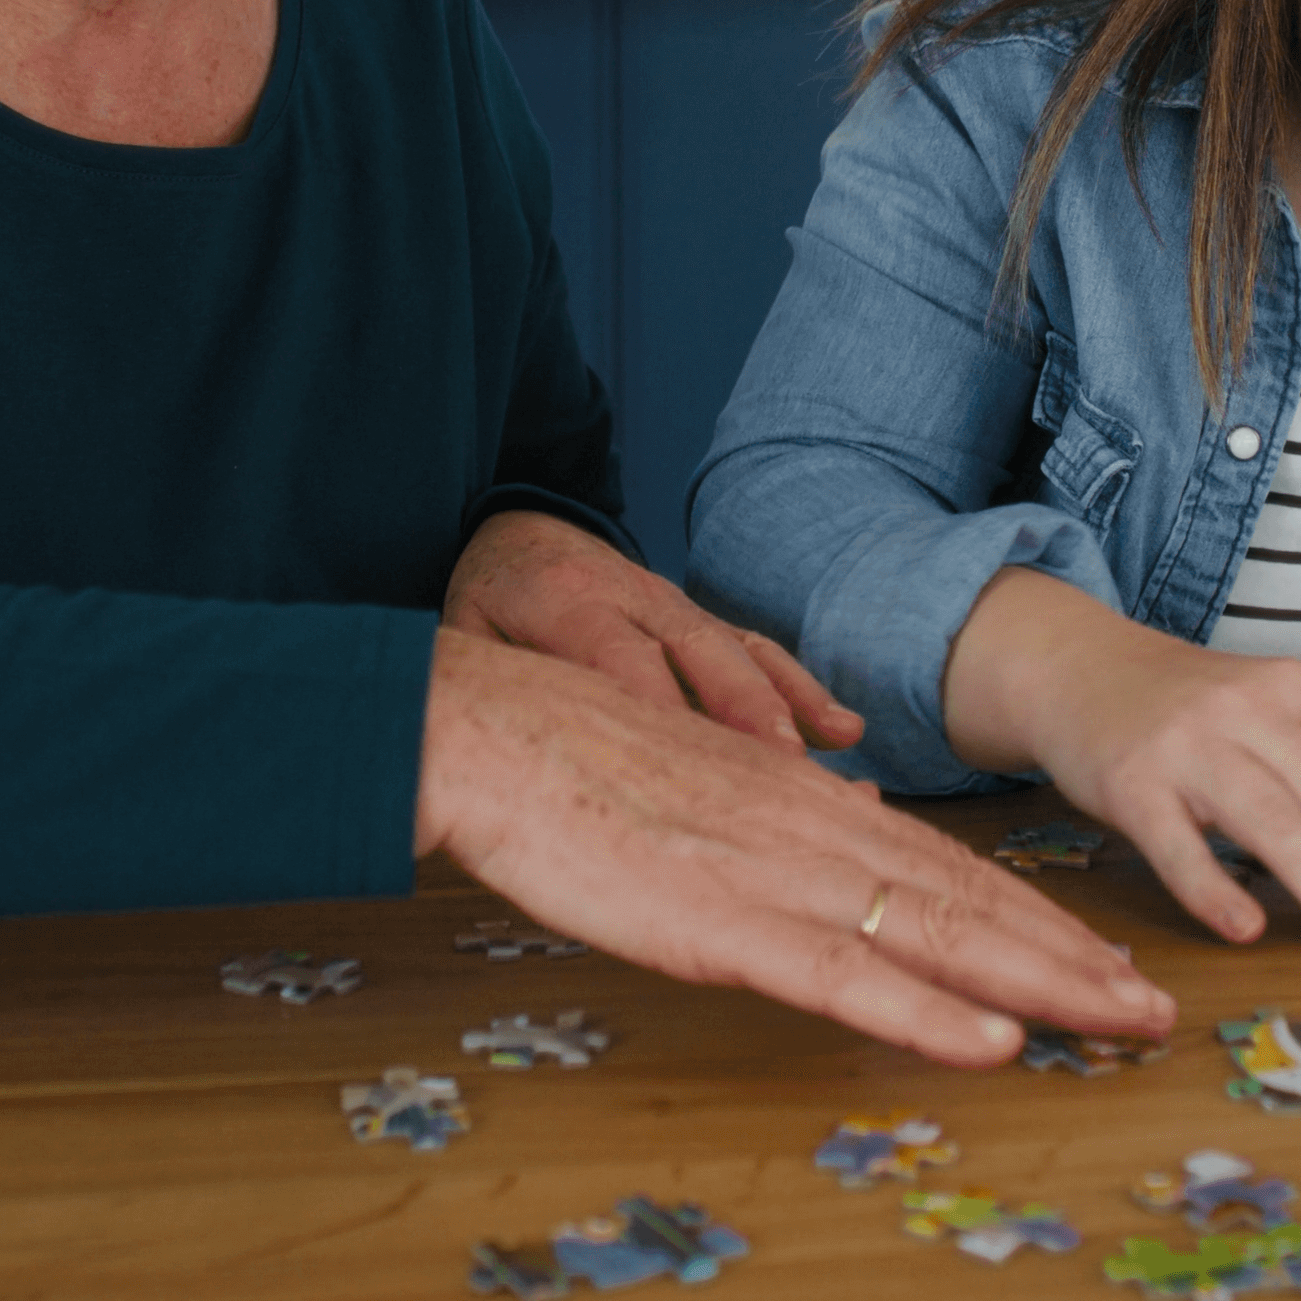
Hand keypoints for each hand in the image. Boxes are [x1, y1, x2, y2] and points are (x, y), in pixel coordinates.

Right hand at [416, 629, 1173, 1065]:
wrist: (492, 732)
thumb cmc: (583, 762)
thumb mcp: (715, 781)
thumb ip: (793, 815)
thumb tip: (860, 834)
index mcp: (812, 802)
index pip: (951, 871)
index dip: (1037, 921)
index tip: (1108, 959)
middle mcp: (818, 833)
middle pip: (972, 904)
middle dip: (1072, 959)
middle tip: (1155, 1006)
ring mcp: (779, 878)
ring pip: (939, 937)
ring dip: (1041, 985)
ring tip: (1121, 1020)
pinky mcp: (726, 924)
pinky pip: (847, 977)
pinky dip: (929, 1013)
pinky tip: (995, 1042)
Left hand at [446, 509, 863, 753]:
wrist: (517, 534)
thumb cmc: (488, 601)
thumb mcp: (459, 637)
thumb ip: (478, 680)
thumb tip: (466, 735)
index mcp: (563, 601)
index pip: (614, 657)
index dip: (653, 705)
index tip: (679, 763)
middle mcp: (632, 596)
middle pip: (696, 651)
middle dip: (741, 708)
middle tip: (777, 767)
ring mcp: (674, 607)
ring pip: (738, 650)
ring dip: (784, 702)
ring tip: (833, 748)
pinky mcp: (700, 623)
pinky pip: (756, 651)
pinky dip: (800, 690)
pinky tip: (841, 731)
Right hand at [941, 569, 1300, 952]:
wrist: (1076, 670)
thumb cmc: (1186, 712)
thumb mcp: (1263, 712)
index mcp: (1294, 690)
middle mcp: (1247, 709)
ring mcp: (1186, 744)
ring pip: (1269, 819)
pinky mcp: (1130, 783)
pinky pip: (1178, 844)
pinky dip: (1214, 889)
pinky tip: (1247, 927)